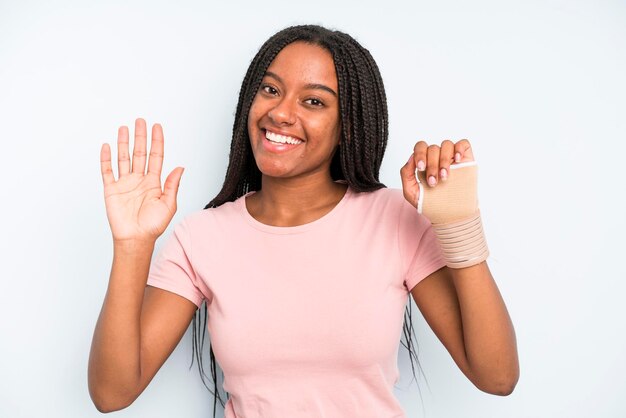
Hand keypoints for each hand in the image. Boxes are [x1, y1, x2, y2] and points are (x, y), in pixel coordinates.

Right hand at [100, 118, 183, 242]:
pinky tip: (107, 146)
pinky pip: (107, 171)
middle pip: (139, 153)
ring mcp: (124, 183)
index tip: (157, 127)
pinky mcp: (111, 190)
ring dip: (124, 143)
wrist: (136, 239)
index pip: (156, 156)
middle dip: (140, 137)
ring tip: (124, 128)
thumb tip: (180, 167)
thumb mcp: (168, 204)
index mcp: (154, 182)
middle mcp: (139, 180)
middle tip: (140, 121)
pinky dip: (106, 159)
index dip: (157, 142)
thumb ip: (173, 185)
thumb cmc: (153, 225)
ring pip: (123, 158)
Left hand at [400, 139, 474, 207]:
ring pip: (446, 145)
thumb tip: (411, 157)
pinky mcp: (465, 159)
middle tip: (433, 181)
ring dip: (444, 160)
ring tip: (444, 177)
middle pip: (432, 148)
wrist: (449, 214)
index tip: (421, 168)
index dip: (419, 154)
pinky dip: (459, 149)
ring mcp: (451, 158)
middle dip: (432, 164)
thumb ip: (406, 174)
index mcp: (425, 162)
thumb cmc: (430, 203)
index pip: (420, 147)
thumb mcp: (411, 192)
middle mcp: (438, 157)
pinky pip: (463, 144)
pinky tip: (457, 160)